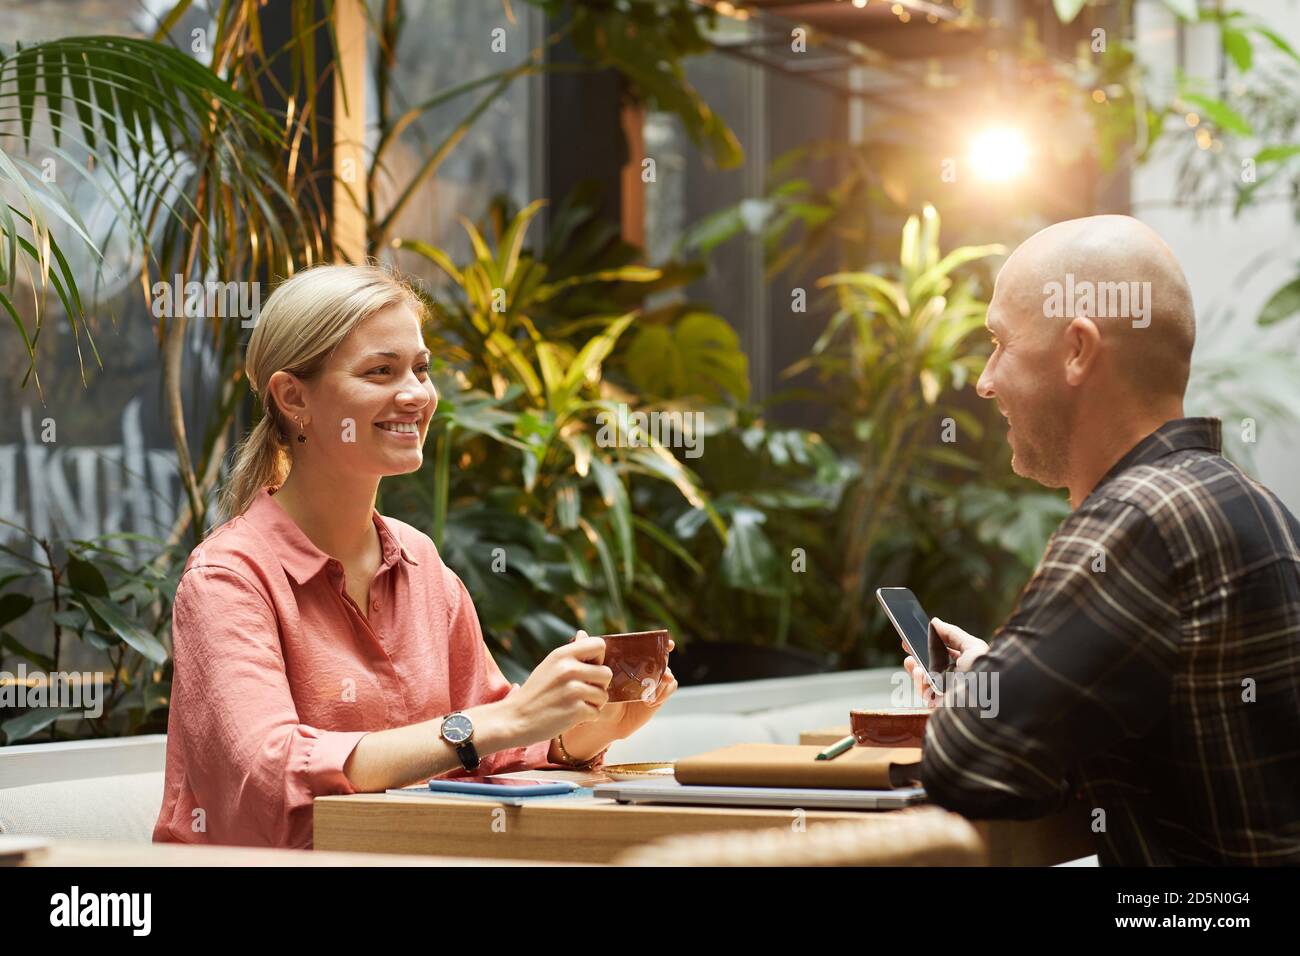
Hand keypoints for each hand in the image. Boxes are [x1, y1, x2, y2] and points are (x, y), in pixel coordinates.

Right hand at [504, 634, 611, 744]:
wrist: (515, 719)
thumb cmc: (535, 692)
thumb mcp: (550, 665)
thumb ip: (570, 651)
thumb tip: (583, 633)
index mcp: (562, 654)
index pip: (599, 645)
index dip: (598, 659)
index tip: (588, 669)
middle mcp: (569, 669)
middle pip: (606, 673)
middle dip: (598, 685)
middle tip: (581, 692)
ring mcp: (573, 690)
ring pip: (603, 695)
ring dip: (593, 704)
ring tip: (573, 705)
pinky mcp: (576, 711)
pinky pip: (597, 713)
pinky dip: (587, 717)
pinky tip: (571, 716)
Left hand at [556, 633, 677, 757]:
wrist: (603, 721)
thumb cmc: (596, 695)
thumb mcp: (591, 674)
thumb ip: (588, 655)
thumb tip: (581, 633)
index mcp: (630, 659)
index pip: (648, 646)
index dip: (659, 642)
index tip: (668, 643)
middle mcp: (644, 668)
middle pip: (662, 659)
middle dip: (666, 661)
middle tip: (664, 671)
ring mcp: (652, 682)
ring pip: (667, 674)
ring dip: (664, 681)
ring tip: (650, 693)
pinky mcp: (657, 696)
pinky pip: (668, 689)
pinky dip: (664, 692)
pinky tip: (650, 702)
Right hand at [902, 617, 988, 708]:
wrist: (982, 699)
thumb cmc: (984, 672)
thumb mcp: (972, 647)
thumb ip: (952, 633)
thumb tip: (935, 622)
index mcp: (968, 666)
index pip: (947, 653)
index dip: (933, 644)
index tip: (919, 635)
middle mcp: (957, 680)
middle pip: (932, 665)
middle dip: (918, 654)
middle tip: (905, 644)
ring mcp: (947, 693)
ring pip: (925, 679)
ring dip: (915, 668)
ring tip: (910, 660)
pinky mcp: (939, 705)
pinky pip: (923, 692)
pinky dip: (918, 681)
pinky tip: (917, 672)